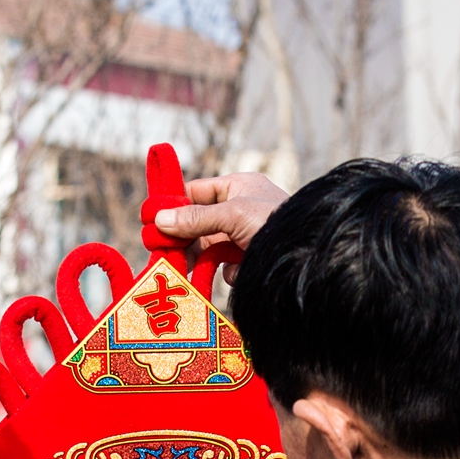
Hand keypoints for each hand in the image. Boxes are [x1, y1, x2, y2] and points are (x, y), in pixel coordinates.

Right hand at [152, 173, 290, 281]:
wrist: (308, 258)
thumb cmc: (275, 224)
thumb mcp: (232, 214)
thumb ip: (195, 218)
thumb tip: (159, 219)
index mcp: (238, 187)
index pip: (196, 192)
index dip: (174, 204)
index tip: (151, 219)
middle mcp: (240, 209)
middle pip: (198, 223)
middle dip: (183, 238)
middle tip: (161, 250)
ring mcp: (244, 236)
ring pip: (208, 247)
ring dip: (201, 259)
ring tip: (186, 270)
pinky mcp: (249, 260)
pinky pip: (225, 266)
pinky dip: (228, 271)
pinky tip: (239, 271)